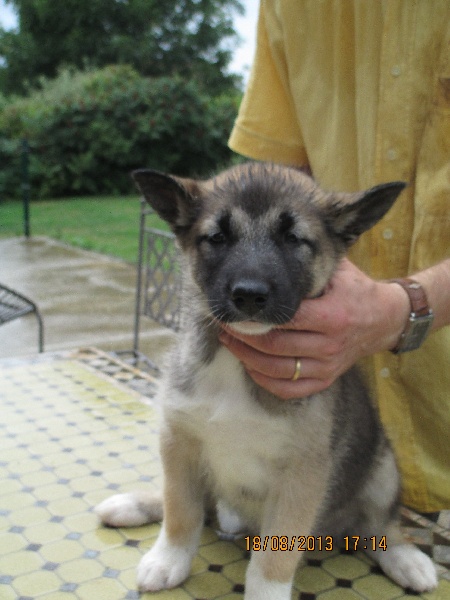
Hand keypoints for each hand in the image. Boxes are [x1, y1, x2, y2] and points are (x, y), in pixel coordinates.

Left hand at [219, 259, 409, 399]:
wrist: (384, 320)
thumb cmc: (355, 290)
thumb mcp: (338, 271)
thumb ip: (310, 263)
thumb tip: (274, 248)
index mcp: (332, 315)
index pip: (286, 319)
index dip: (255, 317)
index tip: (236, 309)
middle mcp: (330, 344)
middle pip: (275, 346)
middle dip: (244, 337)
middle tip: (225, 326)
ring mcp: (328, 366)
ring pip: (277, 370)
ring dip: (247, 358)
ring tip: (231, 343)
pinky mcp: (326, 379)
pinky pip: (289, 389)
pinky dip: (265, 380)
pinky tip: (250, 366)